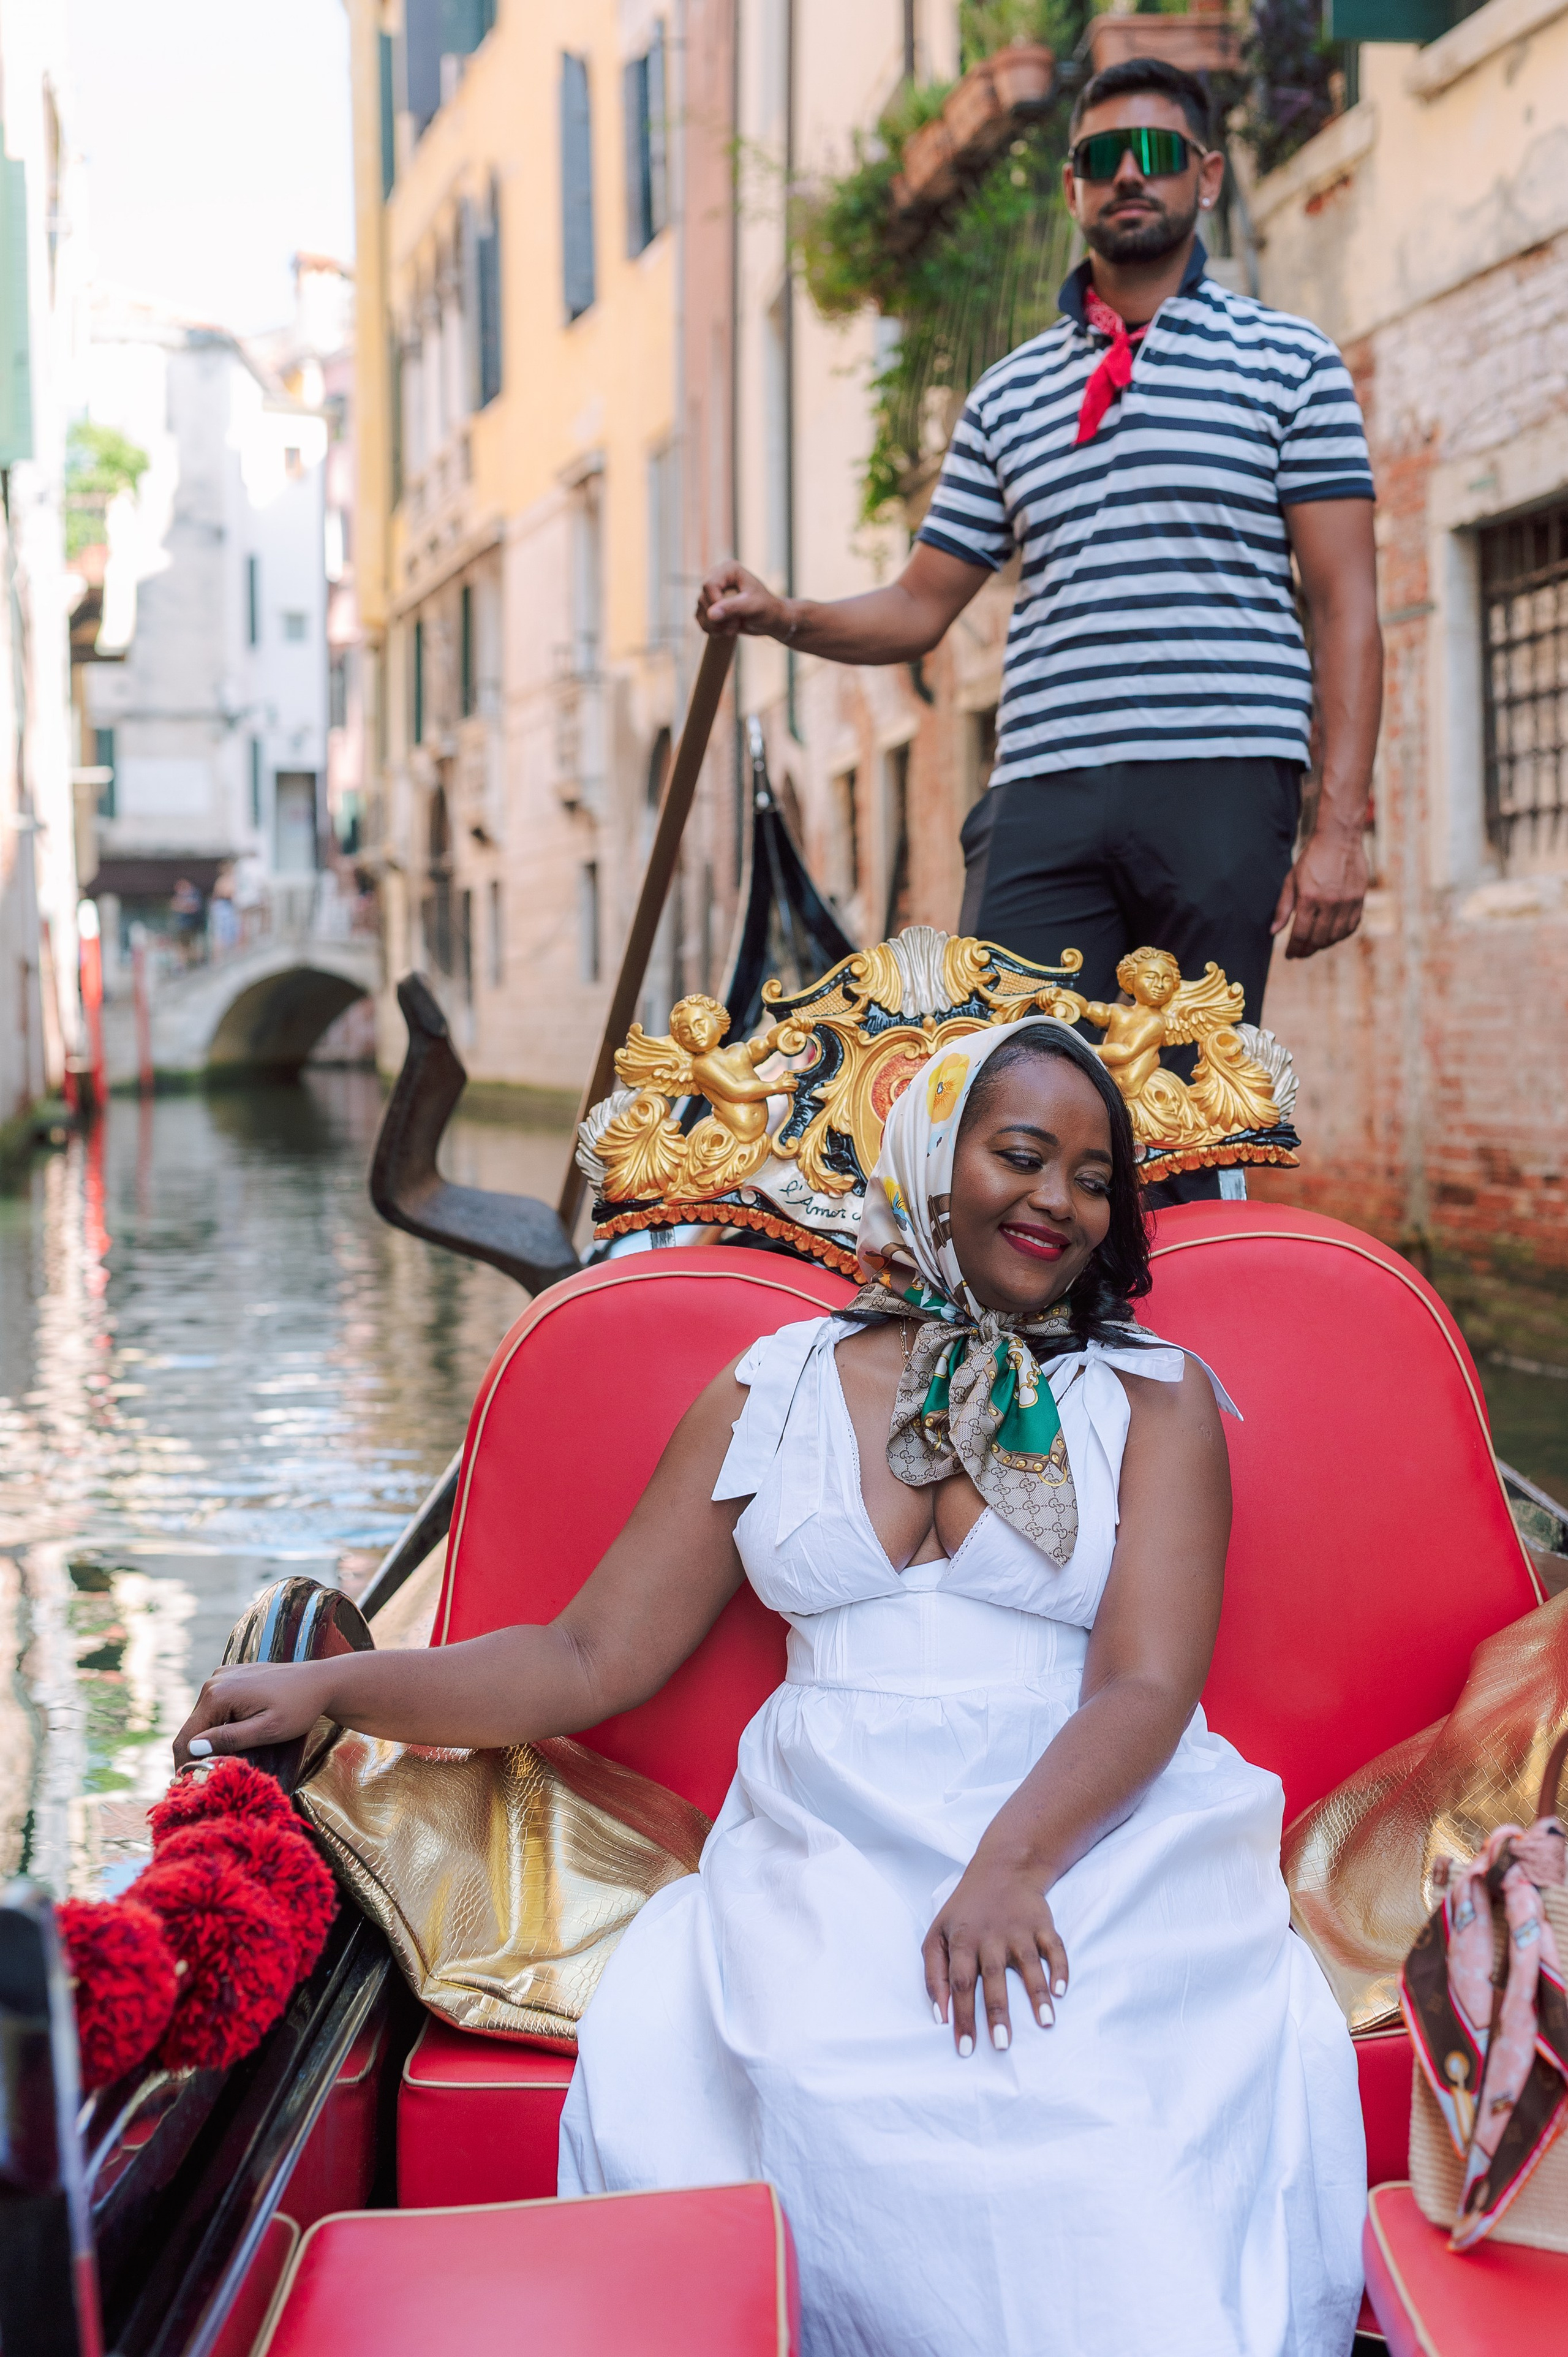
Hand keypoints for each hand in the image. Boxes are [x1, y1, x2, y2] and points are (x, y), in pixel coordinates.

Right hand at [173, 1659, 336, 1766]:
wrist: (320, 1682)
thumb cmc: (298, 1707)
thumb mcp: (266, 1730)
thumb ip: (229, 1738)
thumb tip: (192, 1748)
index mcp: (217, 1695)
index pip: (185, 1738)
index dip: (184, 1765)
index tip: (190, 1786)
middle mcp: (214, 1681)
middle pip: (193, 1728)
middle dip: (200, 1753)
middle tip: (214, 1775)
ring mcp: (222, 1676)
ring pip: (204, 1718)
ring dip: (212, 1738)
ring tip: (230, 1755)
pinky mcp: (231, 1676)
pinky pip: (216, 1706)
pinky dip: (221, 1723)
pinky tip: (239, 1733)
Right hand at [696, 560, 788, 640]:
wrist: (770, 620)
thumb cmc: (767, 609)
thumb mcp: (753, 607)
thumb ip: (733, 608)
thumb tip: (711, 614)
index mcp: (728, 569)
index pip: (709, 584)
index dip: (715, 603)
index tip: (731, 617)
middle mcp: (717, 577)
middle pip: (703, 599)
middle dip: (718, 618)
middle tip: (736, 624)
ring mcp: (712, 593)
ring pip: (701, 611)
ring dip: (716, 626)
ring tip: (733, 628)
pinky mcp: (710, 607)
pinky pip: (701, 620)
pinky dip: (712, 630)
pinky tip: (727, 631)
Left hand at [923, 1854, 1067, 2055]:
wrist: (1002, 1869)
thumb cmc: (965, 1912)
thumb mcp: (937, 1935)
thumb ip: (933, 1975)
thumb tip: (939, 2017)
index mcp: (962, 1941)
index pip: (959, 1983)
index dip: (961, 2016)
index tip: (965, 2049)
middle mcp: (990, 1936)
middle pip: (993, 1978)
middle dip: (997, 2013)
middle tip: (1002, 2046)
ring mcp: (1019, 1930)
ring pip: (1029, 1965)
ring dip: (1037, 1994)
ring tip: (1046, 2023)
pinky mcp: (1042, 1924)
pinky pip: (1054, 1947)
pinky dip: (1060, 1968)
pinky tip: (1061, 1991)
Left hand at [1271, 820, 1368, 959]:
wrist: (1339, 839)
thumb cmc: (1312, 859)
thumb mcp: (1291, 880)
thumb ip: (1283, 907)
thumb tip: (1274, 932)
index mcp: (1308, 898)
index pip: (1300, 933)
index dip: (1293, 948)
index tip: (1290, 955)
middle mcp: (1329, 902)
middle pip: (1318, 939)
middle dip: (1307, 950)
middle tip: (1300, 953)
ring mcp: (1347, 902)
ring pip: (1335, 936)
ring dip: (1323, 945)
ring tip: (1314, 945)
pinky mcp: (1359, 900)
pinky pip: (1351, 927)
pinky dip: (1341, 935)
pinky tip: (1332, 936)